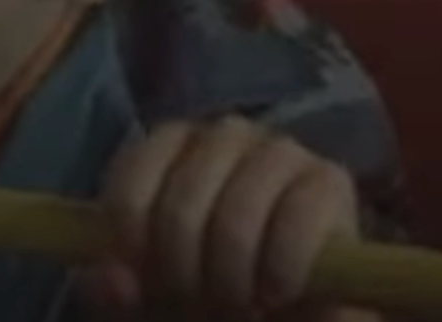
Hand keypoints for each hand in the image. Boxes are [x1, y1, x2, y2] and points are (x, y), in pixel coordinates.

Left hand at [79, 118, 365, 321]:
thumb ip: (118, 287)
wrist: (280, 305)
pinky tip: (278, 291)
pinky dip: (281, 268)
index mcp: (175, 149)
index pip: (135, 176)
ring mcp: (282, 152)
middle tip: (202, 300)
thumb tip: (112, 278)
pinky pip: (296, 220)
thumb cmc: (208, 292)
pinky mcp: (329, 180)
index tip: (143, 281)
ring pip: (238, 214)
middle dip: (186, 272)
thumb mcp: (151, 296)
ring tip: (241, 301)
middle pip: (183, 203)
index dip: (131, 237)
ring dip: (233, 276)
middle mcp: (228, 136)